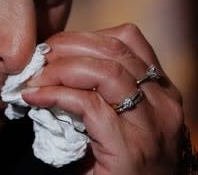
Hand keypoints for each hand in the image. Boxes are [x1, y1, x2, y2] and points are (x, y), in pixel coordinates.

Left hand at [22, 23, 183, 174]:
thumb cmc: (124, 163)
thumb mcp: (121, 117)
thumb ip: (101, 89)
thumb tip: (52, 62)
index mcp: (160, 90)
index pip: (126, 39)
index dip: (84, 36)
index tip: (54, 46)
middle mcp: (163, 102)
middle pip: (113, 49)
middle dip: (67, 46)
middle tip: (38, 58)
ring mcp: (150, 125)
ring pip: (105, 72)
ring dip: (60, 69)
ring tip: (34, 78)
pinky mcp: (129, 148)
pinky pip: (88, 105)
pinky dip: (55, 95)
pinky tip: (34, 98)